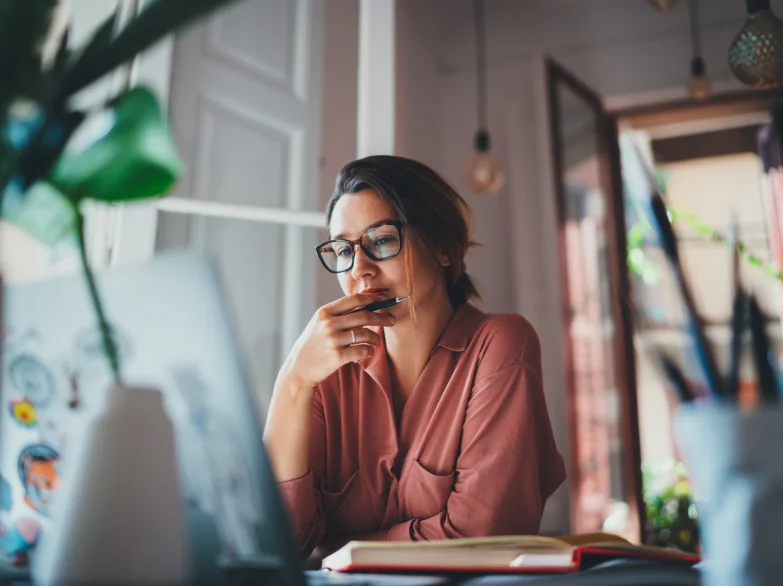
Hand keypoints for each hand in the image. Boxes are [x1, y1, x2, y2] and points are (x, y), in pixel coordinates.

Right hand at [280, 293, 394, 388]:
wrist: (299, 369)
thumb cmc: (313, 344)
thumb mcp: (320, 323)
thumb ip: (338, 313)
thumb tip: (365, 300)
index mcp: (325, 312)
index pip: (354, 299)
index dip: (372, 297)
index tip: (385, 298)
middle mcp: (328, 323)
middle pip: (364, 315)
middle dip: (381, 317)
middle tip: (391, 320)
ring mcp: (333, 340)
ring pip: (366, 334)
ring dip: (376, 338)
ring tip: (378, 341)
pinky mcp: (337, 356)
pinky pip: (363, 351)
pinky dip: (369, 351)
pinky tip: (368, 351)